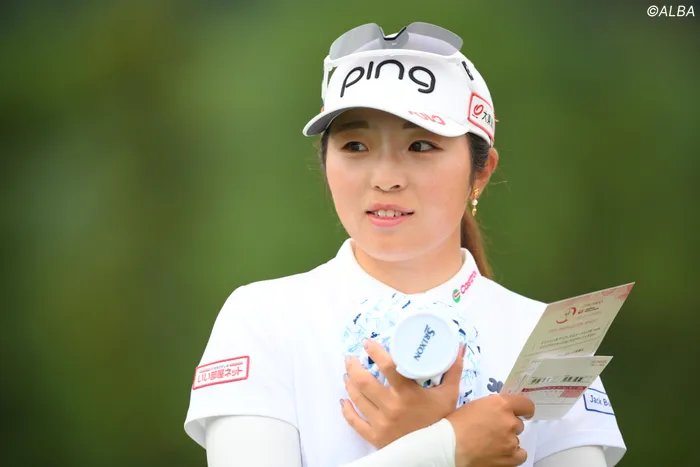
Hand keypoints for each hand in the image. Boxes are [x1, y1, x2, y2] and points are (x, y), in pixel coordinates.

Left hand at [340, 338, 465, 448]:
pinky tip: (344, 400)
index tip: (366, 343)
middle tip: (351, 358)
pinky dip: (347, 411)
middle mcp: (392, 407)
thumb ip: (453, 369)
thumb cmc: (442, 420)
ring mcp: (382, 423)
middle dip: (354, 367)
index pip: (387, 367)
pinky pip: (355, 422)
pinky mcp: (376, 438)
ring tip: (348, 374)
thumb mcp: (450, 394)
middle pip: (365, 382)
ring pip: (357, 399)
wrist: (439, 451)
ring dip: (350, 384)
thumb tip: (459, 346)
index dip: (374, 352)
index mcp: (408, 394)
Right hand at [447, 394, 533, 466]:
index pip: (525, 404)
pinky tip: (501, 453)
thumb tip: (498, 409)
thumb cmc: (456, 424)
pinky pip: (520, 454)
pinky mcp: (510, 457)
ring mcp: (511, 440)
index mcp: (501, 404)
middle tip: (493, 429)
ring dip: (507, 439)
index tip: (524, 413)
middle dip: (508, 425)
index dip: (525, 409)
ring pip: (516, 438)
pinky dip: (513, 454)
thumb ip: (491, 405)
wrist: (450, 446)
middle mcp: (510, 421)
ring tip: (491, 443)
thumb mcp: (474, 405)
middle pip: (518, 423)